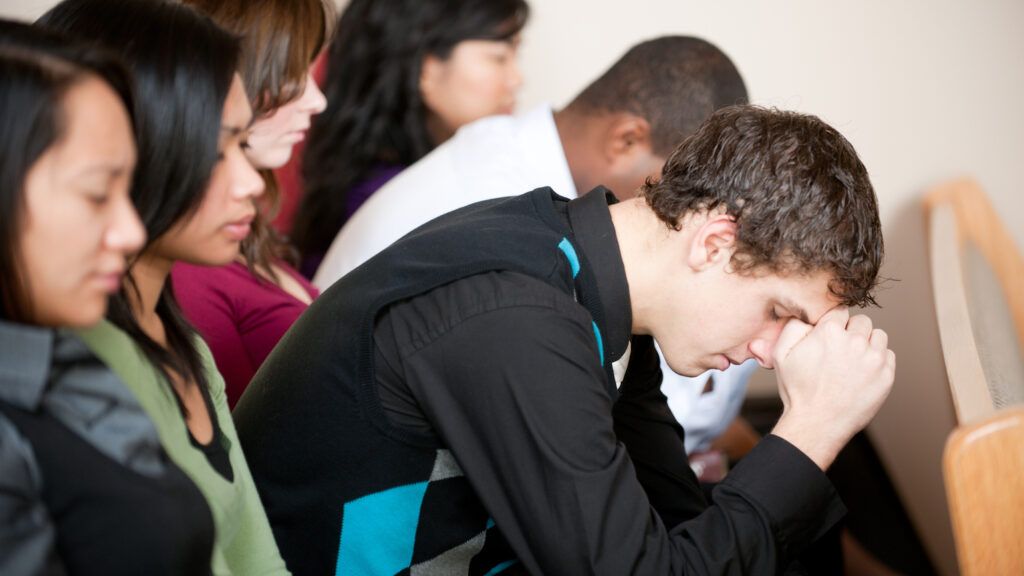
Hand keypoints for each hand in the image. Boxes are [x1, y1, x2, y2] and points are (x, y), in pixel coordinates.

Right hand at [770, 307, 894, 469]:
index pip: (839, 311)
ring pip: (878, 335)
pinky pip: (888, 355)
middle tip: (840, 350)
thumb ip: (793, 326)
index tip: (828, 337)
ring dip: (867, 343)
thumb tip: (808, 315)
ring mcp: (873, 358)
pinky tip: (862, 372)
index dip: (832, 323)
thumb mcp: (781, 354)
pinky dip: (878, 360)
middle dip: (851, 331)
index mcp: (829, 332)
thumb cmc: (798, 390)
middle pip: (861, 320)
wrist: (816, 424)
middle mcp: (854, 341)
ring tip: (853, 360)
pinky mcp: (886, 375)